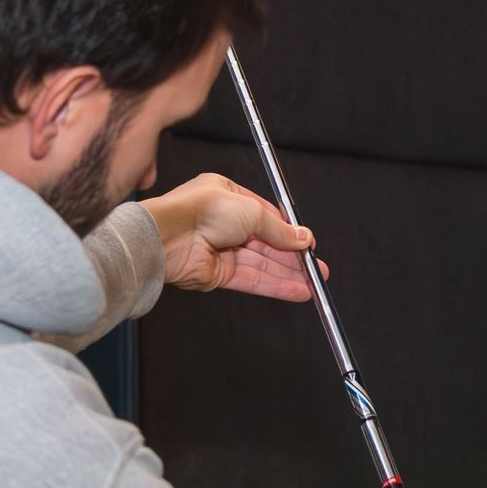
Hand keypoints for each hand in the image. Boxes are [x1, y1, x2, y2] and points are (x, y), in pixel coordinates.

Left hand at [140, 172, 327, 296]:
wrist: (169, 236)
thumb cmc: (202, 210)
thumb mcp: (253, 211)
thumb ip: (280, 230)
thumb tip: (304, 238)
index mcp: (227, 197)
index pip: (265, 216)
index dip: (288, 231)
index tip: (308, 244)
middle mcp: (224, 223)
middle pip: (265, 243)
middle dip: (292, 257)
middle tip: (317, 269)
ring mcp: (220, 250)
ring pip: (261, 264)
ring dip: (288, 274)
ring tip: (314, 284)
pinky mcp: (217, 274)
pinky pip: (251, 280)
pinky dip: (274, 286)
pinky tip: (296, 291)